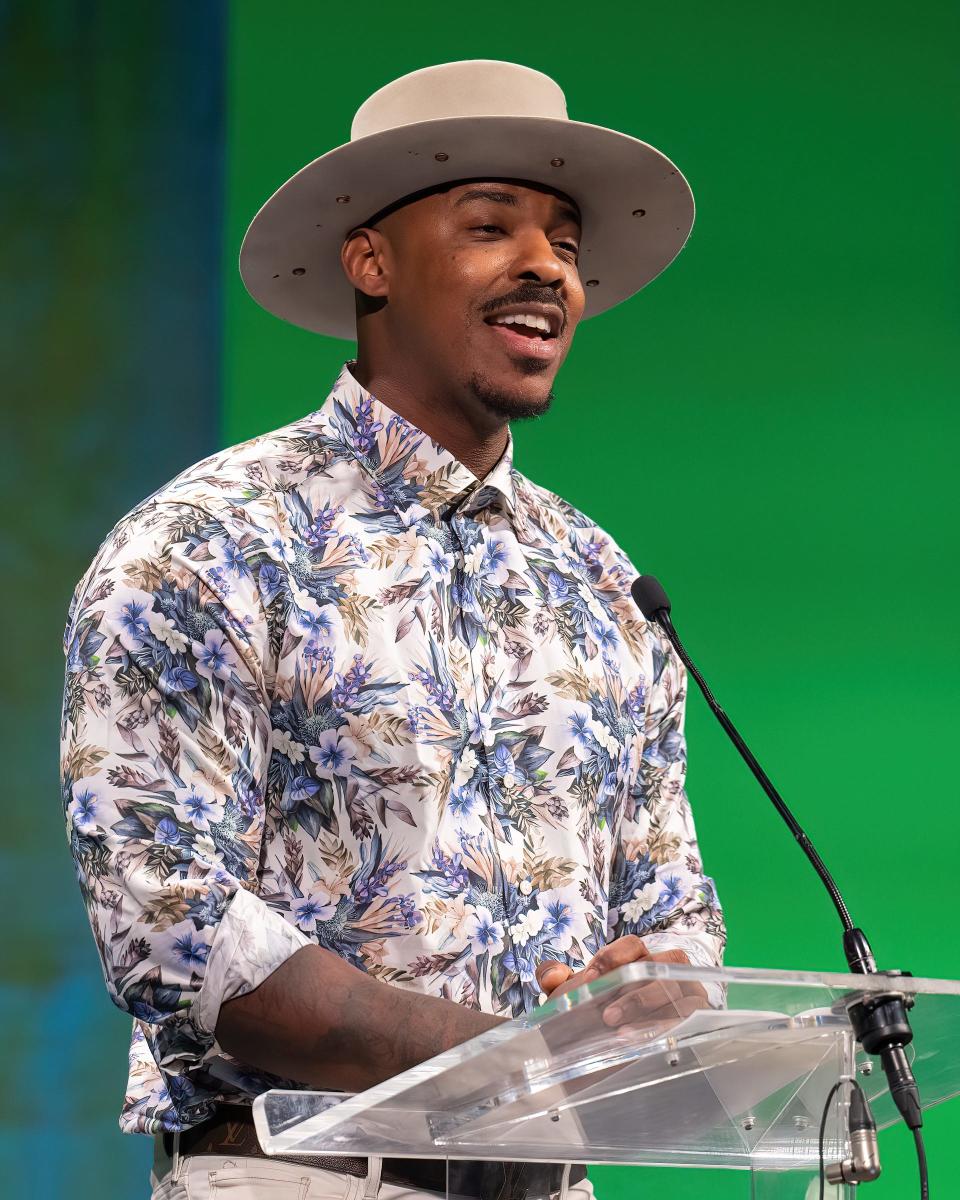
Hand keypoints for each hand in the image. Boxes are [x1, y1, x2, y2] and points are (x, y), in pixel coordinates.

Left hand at [535, 937, 709, 1027]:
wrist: (618, 1058)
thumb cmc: (599, 1021)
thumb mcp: (576, 1001)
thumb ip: (557, 983)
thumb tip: (551, 974)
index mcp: (639, 960)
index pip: (633, 945)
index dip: (613, 958)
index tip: (591, 979)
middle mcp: (666, 970)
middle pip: (658, 964)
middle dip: (631, 989)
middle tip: (605, 1015)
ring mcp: (686, 990)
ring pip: (674, 987)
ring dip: (646, 1006)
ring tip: (618, 1029)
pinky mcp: (698, 1015)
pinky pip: (688, 1014)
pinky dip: (663, 1025)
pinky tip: (640, 1040)